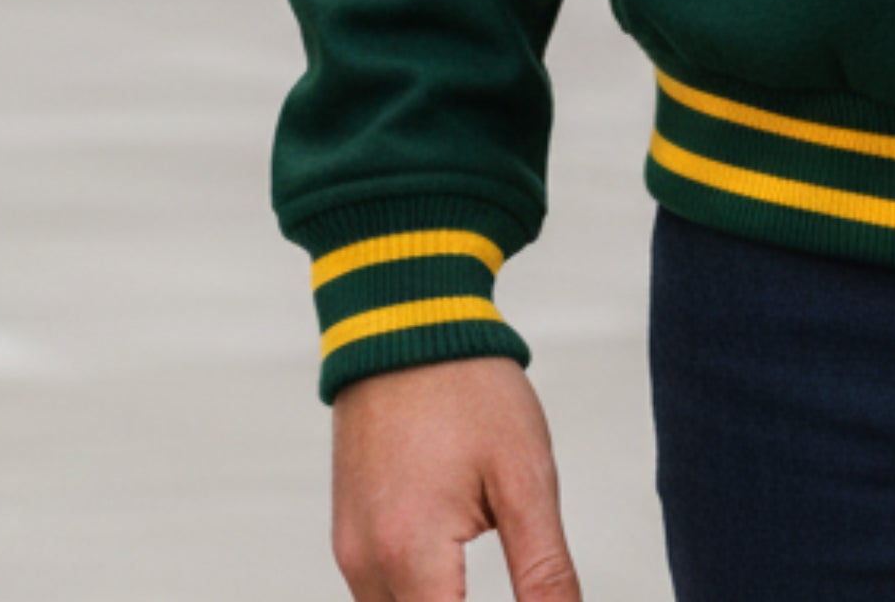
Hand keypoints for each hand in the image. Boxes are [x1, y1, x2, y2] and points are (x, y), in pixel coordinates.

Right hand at [331, 355, 581, 601]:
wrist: (403, 320)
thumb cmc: (469, 388)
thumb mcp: (524, 477)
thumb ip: (544, 570)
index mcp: (409, 557)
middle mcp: (365, 567)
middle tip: (529, 590)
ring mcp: (351, 553)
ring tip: (501, 584)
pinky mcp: (350, 536)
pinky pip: (383, 598)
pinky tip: (458, 589)